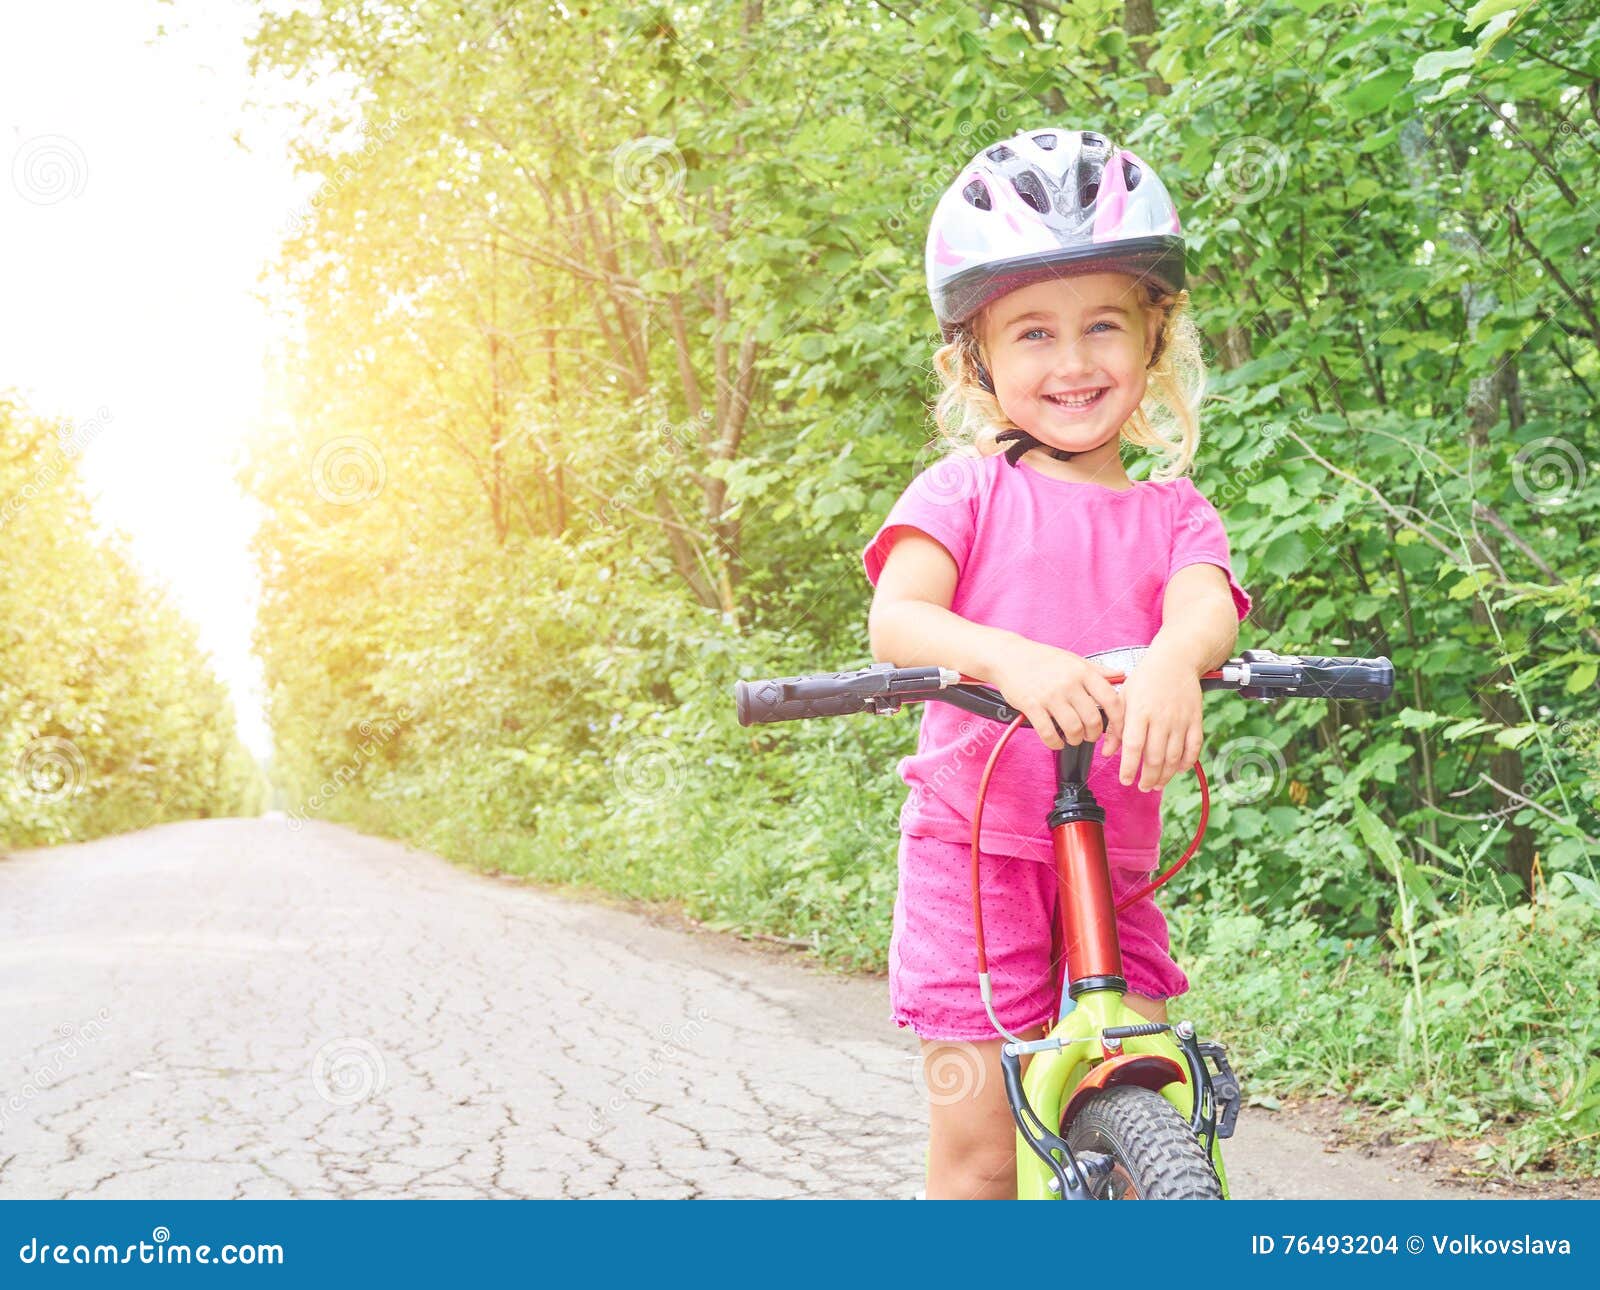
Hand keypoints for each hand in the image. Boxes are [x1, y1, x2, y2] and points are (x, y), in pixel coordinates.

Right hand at [987, 635, 1124, 751]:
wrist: (1009, 656)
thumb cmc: (1041, 659)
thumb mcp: (1073, 659)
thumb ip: (1097, 670)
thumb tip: (1121, 675)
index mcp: (1082, 671)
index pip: (1111, 700)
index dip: (1118, 720)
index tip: (1116, 730)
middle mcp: (1068, 683)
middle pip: (1093, 719)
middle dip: (1094, 734)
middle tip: (1089, 736)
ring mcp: (1049, 695)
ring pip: (1073, 729)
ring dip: (1075, 740)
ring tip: (1072, 738)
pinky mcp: (1031, 705)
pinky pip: (1048, 733)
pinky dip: (1055, 743)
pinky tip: (1056, 741)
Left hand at [1101, 654, 1202, 791]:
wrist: (1175, 660)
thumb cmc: (1146, 678)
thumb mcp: (1124, 698)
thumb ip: (1115, 727)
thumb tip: (1107, 752)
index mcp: (1140, 712)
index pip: (1133, 746)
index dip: (1129, 767)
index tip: (1126, 780)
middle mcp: (1161, 718)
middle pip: (1155, 757)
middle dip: (1148, 777)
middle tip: (1142, 787)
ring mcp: (1180, 720)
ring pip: (1174, 756)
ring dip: (1166, 775)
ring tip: (1157, 784)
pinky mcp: (1195, 719)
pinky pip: (1194, 747)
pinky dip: (1187, 762)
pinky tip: (1178, 770)